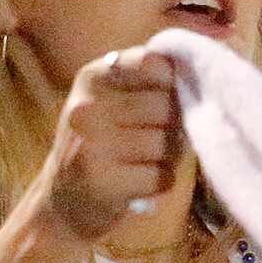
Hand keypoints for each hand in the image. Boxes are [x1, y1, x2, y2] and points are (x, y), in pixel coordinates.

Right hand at [33, 46, 185, 244]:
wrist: (64, 199)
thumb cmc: (103, 141)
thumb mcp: (110, 98)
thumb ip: (146, 79)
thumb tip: (196, 80)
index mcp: (92, 77)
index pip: (154, 63)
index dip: (171, 84)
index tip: (163, 98)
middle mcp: (86, 107)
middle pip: (165, 106)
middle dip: (173, 125)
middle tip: (157, 138)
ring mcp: (91, 145)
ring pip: (165, 142)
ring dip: (168, 157)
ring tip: (147, 161)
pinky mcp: (102, 182)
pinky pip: (161, 176)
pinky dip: (161, 182)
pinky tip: (141, 182)